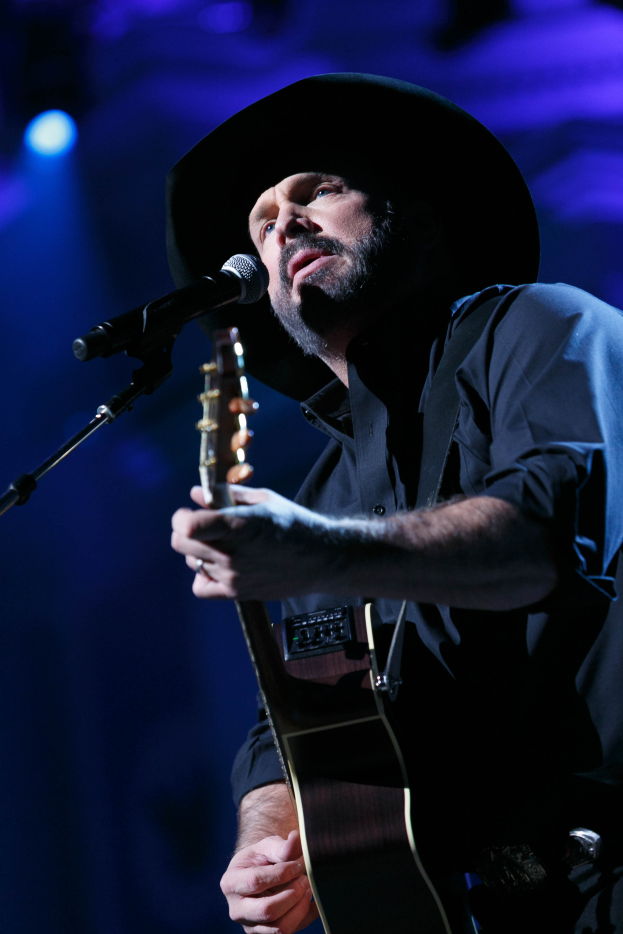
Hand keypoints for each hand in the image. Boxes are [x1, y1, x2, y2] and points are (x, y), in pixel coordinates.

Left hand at [171, 485, 342, 600]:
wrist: (321, 558)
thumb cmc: (294, 524)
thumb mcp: (264, 500)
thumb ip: (226, 496)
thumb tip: (195, 493)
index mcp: (239, 525)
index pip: (187, 526)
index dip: (182, 517)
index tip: (190, 512)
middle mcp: (232, 554)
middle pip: (181, 543)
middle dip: (186, 530)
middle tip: (202, 526)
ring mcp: (233, 576)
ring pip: (192, 561)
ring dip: (199, 551)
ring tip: (222, 544)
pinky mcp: (237, 593)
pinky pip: (201, 587)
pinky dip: (204, 576)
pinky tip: (219, 566)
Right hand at [220, 830, 318, 932]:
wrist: (259, 876)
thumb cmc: (261, 859)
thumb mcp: (267, 847)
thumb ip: (282, 845)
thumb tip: (296, 838)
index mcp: (231, 883)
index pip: (256, 881)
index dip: (281, 874)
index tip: (297, 865)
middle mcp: (237, 910)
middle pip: (267, 911)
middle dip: (292, 894)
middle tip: (305, 879)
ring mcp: (251, 927)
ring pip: (280, 928)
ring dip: (300, 907)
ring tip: (307, 889)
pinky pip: (290, 933)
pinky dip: (305, 917)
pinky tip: (311, 901)